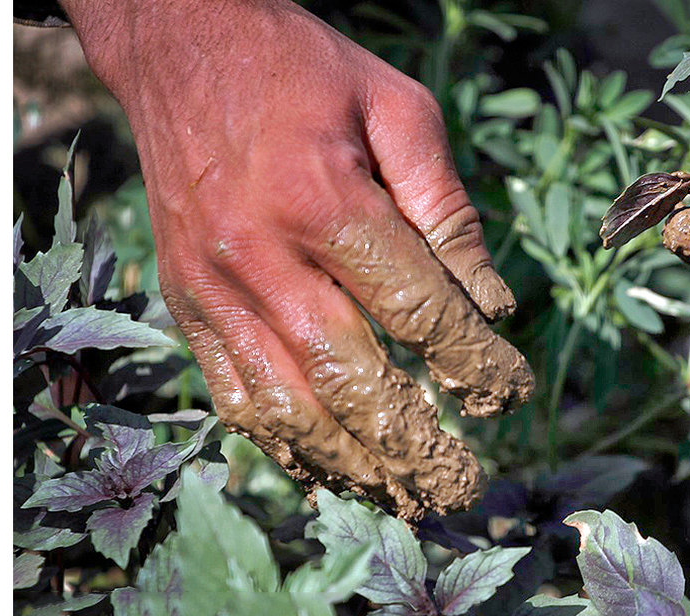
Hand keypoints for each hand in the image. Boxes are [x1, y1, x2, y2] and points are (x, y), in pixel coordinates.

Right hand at [62, 0, 532, 518]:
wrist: (179, 44)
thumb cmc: (302, 71)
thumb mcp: (396, 108)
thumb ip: (447, 209)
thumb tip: (490, 307)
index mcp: (324, 200)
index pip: (416, 308)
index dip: (472, 361)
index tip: (510, 391)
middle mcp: (261, 256)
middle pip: (349, 380)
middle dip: (416, 443)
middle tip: (464, 484)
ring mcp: (213, 289)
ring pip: (287, 408)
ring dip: (353, 465)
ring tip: (407, 497)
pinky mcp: (185, 304)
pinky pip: (233, 397)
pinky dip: (285, 447)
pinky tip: (329, 473)